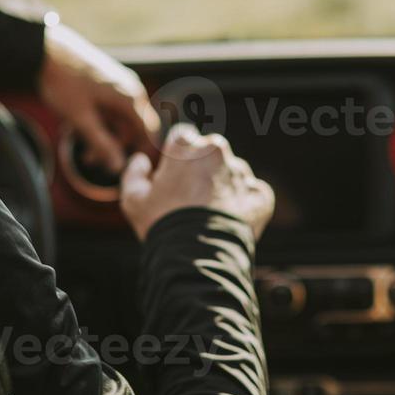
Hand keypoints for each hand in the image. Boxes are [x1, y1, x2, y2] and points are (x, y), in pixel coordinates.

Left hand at [38, 21, 159, 173]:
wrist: (46, 49)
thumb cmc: (64, 82)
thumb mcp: (81, 119)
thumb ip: (101, 144)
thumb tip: (118, 168)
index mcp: (129, 98)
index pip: (148, 133)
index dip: (141, 152)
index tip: (128, 170)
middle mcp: (130, 89)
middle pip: (133, 127)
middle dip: (115, 146)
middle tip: (89, 160)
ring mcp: (119, 84)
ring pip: (120, 118)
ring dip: (105, 134)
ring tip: (81, 146)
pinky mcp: (107, 82)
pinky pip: (112, 107)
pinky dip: (100, 121)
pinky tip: (80, 126)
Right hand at [119, 124, 275, 240]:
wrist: (199, 257)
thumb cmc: (163, 224)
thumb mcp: (134, 200)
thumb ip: (134, 174)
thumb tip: (141, 161)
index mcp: (186, 146)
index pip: (181, 138)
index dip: (175, 158)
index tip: (172, 178)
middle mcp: (216, 150)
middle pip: (209, 153)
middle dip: (201, 170)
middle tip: (190, 200)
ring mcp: (241, 172)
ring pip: (231, 173)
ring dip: (223, 187)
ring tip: (210, 216)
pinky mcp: (260, 195)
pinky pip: (253, 194)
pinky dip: (244, 205)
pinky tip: (230, 222)